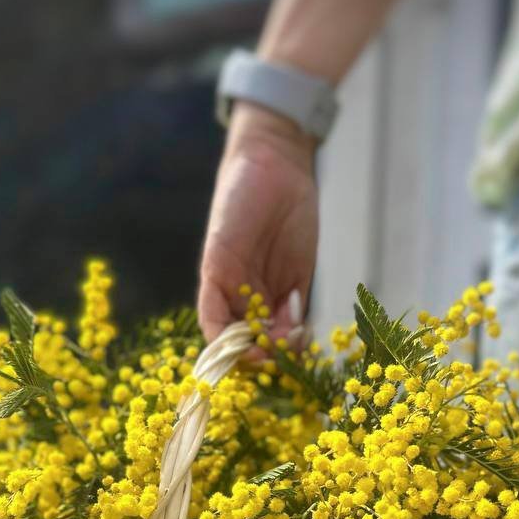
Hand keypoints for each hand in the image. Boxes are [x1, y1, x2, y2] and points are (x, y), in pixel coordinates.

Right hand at [198, 103, 317, 345]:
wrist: (274, 163)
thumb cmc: (238, 195)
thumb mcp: (221, 239)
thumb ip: (221, 279)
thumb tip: (223, 329)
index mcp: (217, 284)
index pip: (217, 331)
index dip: (227, 350)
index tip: (243, 355)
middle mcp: (242, 294)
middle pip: (248, 340)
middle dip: (260, 354)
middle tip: (274, 354)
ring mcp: (270, 290)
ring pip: (274, 335)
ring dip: (282, 347)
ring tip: (293, 340)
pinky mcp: (298, 283)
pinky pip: (297, 318)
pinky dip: (299, 331)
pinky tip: (302, 327)